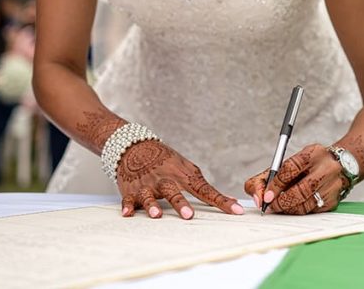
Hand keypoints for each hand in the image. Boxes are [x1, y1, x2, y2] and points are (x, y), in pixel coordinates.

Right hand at [116, 140, 243, 219]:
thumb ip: (204, 187)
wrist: (136, 147)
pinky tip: (128, 213)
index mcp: (183, 176)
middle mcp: (166, 180)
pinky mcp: (132, 190)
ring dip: (152, 205)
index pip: (205, 191)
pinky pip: (129, 199)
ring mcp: (148, 185)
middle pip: (174, 192)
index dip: (222, 202)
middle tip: (189, 215)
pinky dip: (128, 206)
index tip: (236, 211)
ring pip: (150, 196)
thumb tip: (230, 201)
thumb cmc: (167, 162)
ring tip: (157, 215)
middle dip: (181, 204)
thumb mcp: (187, 169)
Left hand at [244, 144, 347, 214]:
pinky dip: (299, 211)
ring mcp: (332, 185)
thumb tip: (259, 197)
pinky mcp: (333, 200)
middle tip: (270, 206)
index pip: (290, 168)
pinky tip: (292, 208)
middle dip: (281, 201)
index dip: (276, 184)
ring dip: (288, 209)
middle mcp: (326, 168)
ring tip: (279, 207)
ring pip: (305, 204)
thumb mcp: (290, 162)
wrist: (340, 165)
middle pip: (300, 190)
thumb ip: (269, 177)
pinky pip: (312, 211)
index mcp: (313, 154)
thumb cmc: (308, 165)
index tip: (266, 196)